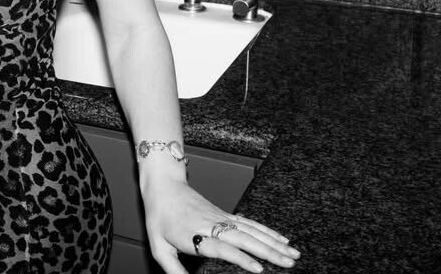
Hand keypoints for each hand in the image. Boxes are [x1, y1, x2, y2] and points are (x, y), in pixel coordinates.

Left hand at [143, 178, 299, 273]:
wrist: (163, 186)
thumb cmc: (159, 217)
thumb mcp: (159, 246)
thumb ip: (173, 268)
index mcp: (194, 234)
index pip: (222, 248)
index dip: (241, 258)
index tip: (259, 269)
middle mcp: (211, 225)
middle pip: (243, 238)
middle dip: (268, 251)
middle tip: (289, 263)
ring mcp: (220, 218)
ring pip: (251, 230)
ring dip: (274, 242)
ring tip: (293, 254)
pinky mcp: (225, 214)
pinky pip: (249, 223)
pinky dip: (268, 230)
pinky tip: (282, 238)